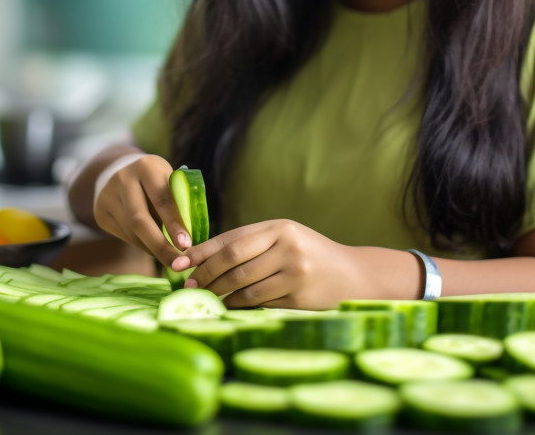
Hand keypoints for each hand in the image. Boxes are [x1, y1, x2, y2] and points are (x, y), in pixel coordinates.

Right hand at [91, 154, 188, 266]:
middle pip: (139, 219)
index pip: (161, 198)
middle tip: (178, 262)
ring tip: (171, 259)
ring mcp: (108, 196)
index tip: (187, 245)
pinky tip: (155, 250)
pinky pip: (124, 236)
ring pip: (131, 232)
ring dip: (153, 249)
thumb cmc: (156, 180)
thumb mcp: (169, 180)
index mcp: (147, 166)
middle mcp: (123, 179)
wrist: (120, 171)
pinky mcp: (101, 213)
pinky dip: (143, 246)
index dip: (174, 223)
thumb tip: (191, 237)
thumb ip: (179, 200)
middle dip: (161, 245)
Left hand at [172, 219, 368, 309]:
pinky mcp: (298, 294)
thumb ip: (253, 244)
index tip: (179, 262)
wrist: (355, 277)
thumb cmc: (312, 257)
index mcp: (279, 227)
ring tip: (204, 299)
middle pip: (233, 260)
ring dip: (219, 294)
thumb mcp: (286, 240)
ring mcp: (293, 270)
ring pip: (242, 284)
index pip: (231, 238)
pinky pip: (258, 301)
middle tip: (188, 287)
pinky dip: (238, 306)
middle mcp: (286, 244)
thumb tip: (204, 258)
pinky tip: (228, 307)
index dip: (201, 251)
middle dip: (205, 274)